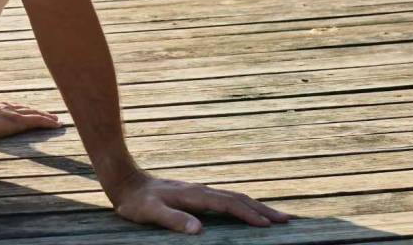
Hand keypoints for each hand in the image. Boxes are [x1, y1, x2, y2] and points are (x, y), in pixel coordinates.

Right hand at [0, 99, 63, 140]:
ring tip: (56, 120)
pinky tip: (57, 125)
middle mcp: (4, 109)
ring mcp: (12, 115)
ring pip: (33, 115)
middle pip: (24, 109)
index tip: (25, 110)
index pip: (10, 108)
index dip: (19, 110)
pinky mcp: (19, 122)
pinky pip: (37, 121)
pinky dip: (48, 122)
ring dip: (46, 117)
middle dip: (35, 112)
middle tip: (48, 115)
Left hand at [106, 171, 290, 234]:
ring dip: (256, 206)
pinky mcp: (197, 195)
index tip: (267, 225)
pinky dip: (243, 205)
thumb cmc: (136, 202)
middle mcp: (201, 191)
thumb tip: (198, 230)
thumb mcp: (149, 212)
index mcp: (195, 195)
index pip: (228, 204)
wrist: (126, 181)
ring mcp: (200, 192)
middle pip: (238, 198)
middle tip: (286, 220)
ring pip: (235, 197)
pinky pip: (227, 200)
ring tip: (276, 217)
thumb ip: (172, 220)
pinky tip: (248, 212)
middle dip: (263, 209)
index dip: (248, 214)